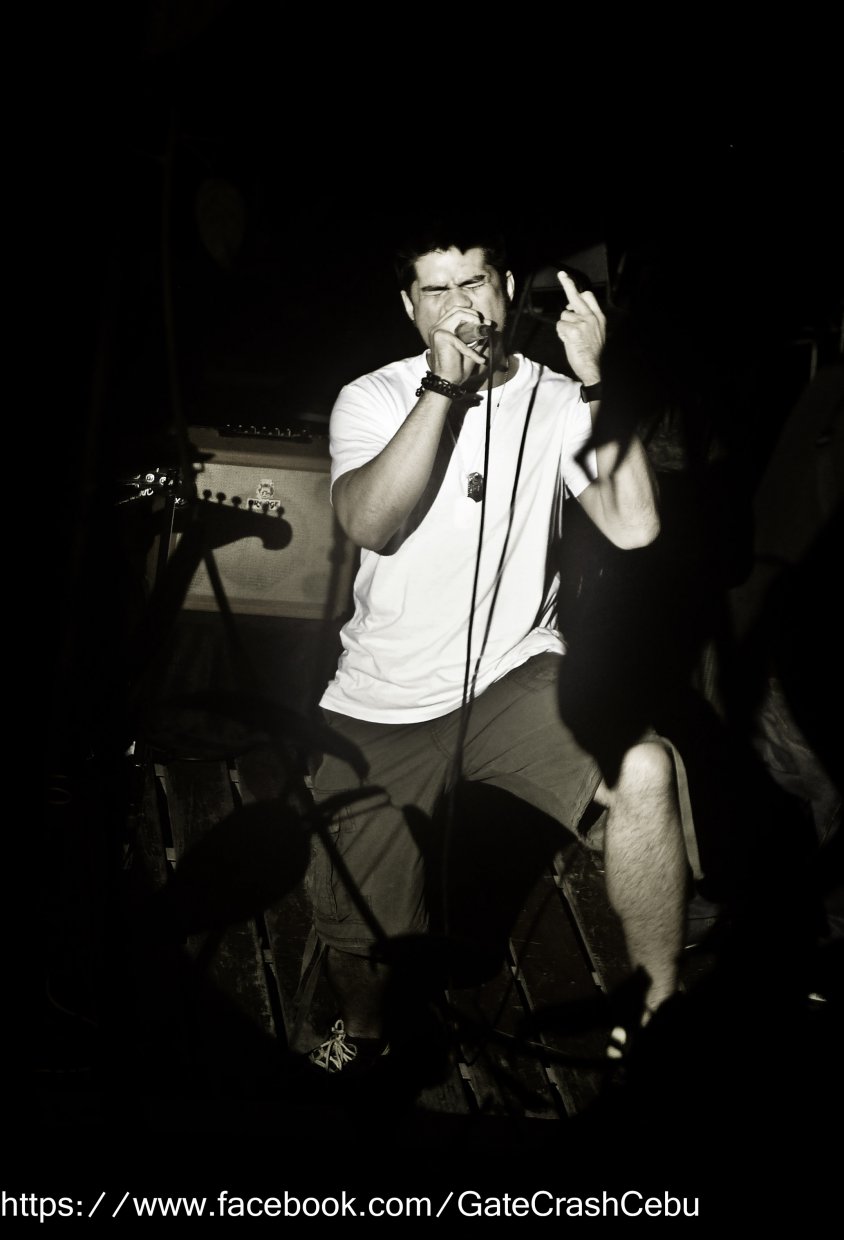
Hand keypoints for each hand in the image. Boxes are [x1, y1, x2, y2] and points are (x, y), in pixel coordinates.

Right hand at [429, 307, 492, 384]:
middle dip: (474, 314)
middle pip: (457, 309)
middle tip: (486, 324)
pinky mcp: (442, 337)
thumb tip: (487, 325)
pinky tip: (480, 360)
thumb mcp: (469, 349)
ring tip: (483, 332)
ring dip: (473, 320)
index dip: (472, 314)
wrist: (447, 382)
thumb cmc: (456, 368)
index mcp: (441, 329)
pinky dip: (473, 351)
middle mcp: (437, 327)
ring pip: (458, 314)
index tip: (486, 323)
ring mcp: (438, 330)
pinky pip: (462, 339)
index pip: (456, 312)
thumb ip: (476, 337)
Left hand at [555, 270, 604, 384]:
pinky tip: (569, 341)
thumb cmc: (591, 352)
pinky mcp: (573, 331)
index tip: (570, 280)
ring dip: (564, 326)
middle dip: (568, 284)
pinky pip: (560, 326)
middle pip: (576, 297)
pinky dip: (561, 334)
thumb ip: (585, 319)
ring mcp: (582, 323)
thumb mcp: (595, 332)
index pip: (588, 297)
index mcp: (598, 317)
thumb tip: (570, 309)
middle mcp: (591, 317)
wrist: (593, 367)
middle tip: (562, 274)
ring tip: (572, 338)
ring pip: (564, 316)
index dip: (578, 289)